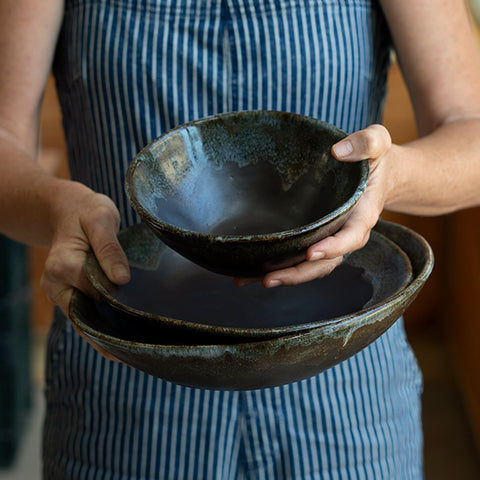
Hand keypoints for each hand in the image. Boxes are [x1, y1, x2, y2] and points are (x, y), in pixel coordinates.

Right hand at [40, 181, 129, 360]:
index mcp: (63, 265)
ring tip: (137, 352)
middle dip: (112, 334)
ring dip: (107, 336)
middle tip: (143, 351)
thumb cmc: (86, 212)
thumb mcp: (101, 220)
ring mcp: (61, 292)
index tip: (144, 324)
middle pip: (87, 316)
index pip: (94, 294)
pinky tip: (124, 340)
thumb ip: (110, 248)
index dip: (119, 307)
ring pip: (85, 321)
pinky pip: (85, 315)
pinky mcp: (70, 295)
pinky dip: (103, 327)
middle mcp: (56, 284)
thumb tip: (122, 280)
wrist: (67, 210)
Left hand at [235, 124, 392, 287]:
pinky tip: (253, 269)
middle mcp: (347, 233)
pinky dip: (280, 266)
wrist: (380, 175)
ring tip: (252, 280)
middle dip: (299, 274)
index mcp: (363, 214)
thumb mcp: (378, 142)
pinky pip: (301, 257)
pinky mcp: (318, 237)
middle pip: (325, 263)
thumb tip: (338, 150)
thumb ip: (366, 142)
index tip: (311, 253)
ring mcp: (331, 238)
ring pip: (310, 266)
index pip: (350, 237)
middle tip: (270, 279)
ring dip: (285, 276)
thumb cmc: (375, 159)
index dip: (332, 248)